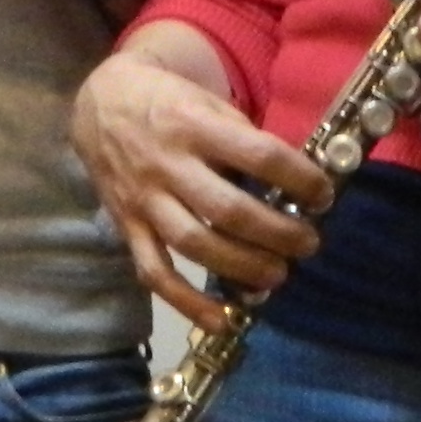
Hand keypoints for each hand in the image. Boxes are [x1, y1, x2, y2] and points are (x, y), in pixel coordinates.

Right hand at [70, 44, 327, 334]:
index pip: (259, 155)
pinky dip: (186, 302)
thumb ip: (241, 137)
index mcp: (194, 125)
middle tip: (308, 243)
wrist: (98, 103)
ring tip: (277, 275)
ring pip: (194, 244)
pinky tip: (221, 320)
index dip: (299, 179)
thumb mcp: (206, 101)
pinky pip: (154, 271)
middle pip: (229, 209)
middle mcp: (168, 164)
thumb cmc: (167, 101)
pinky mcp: (127, 227)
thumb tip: (291, 180)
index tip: (323, 194)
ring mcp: (144, 199)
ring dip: (242, 267)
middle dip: (277, 233)